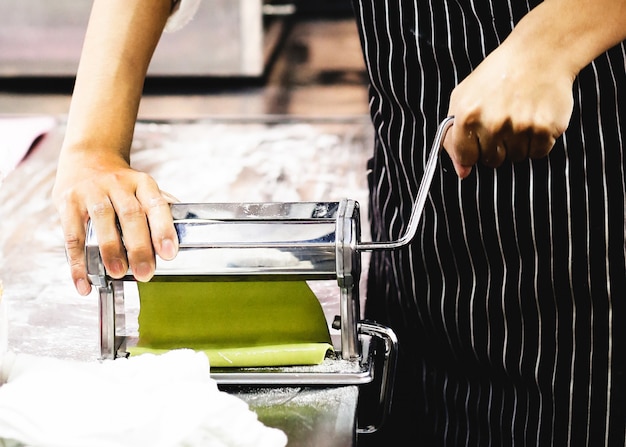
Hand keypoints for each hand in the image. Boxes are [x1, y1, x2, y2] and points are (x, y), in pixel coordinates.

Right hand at [52, 152, 177, 295]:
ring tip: (118, 272)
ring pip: (102, 220)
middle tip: (145, 272)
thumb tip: (182, 230)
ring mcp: (91, 191)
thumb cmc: (121, 183)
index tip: (168, 253)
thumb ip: (159, 208)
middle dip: (139, 247)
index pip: (156, 204)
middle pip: (131, 214)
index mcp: (141, 183)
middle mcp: (118, 184)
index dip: (163, 229)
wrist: (87, 158)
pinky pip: (72, 236)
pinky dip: (77, 263)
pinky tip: (85, 282)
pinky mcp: (68, 202)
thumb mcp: (143, 187)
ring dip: (110, 250)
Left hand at [444, 27, 574, 177]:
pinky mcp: (545, 128)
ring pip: (516, 158)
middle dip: (497, 146)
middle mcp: (493, 124)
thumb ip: (453, 137)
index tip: (480, 138)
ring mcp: (520, 127)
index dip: (473, 150)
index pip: (466, 157)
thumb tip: (462, 172)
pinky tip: (535, 118)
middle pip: (492, 161)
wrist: (539, 53)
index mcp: (467, 116)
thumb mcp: (463, 98)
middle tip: (504, 120)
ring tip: (520, 116)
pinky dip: (538, 141)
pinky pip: (538, 153)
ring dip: (518, 143)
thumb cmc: (497, 75)